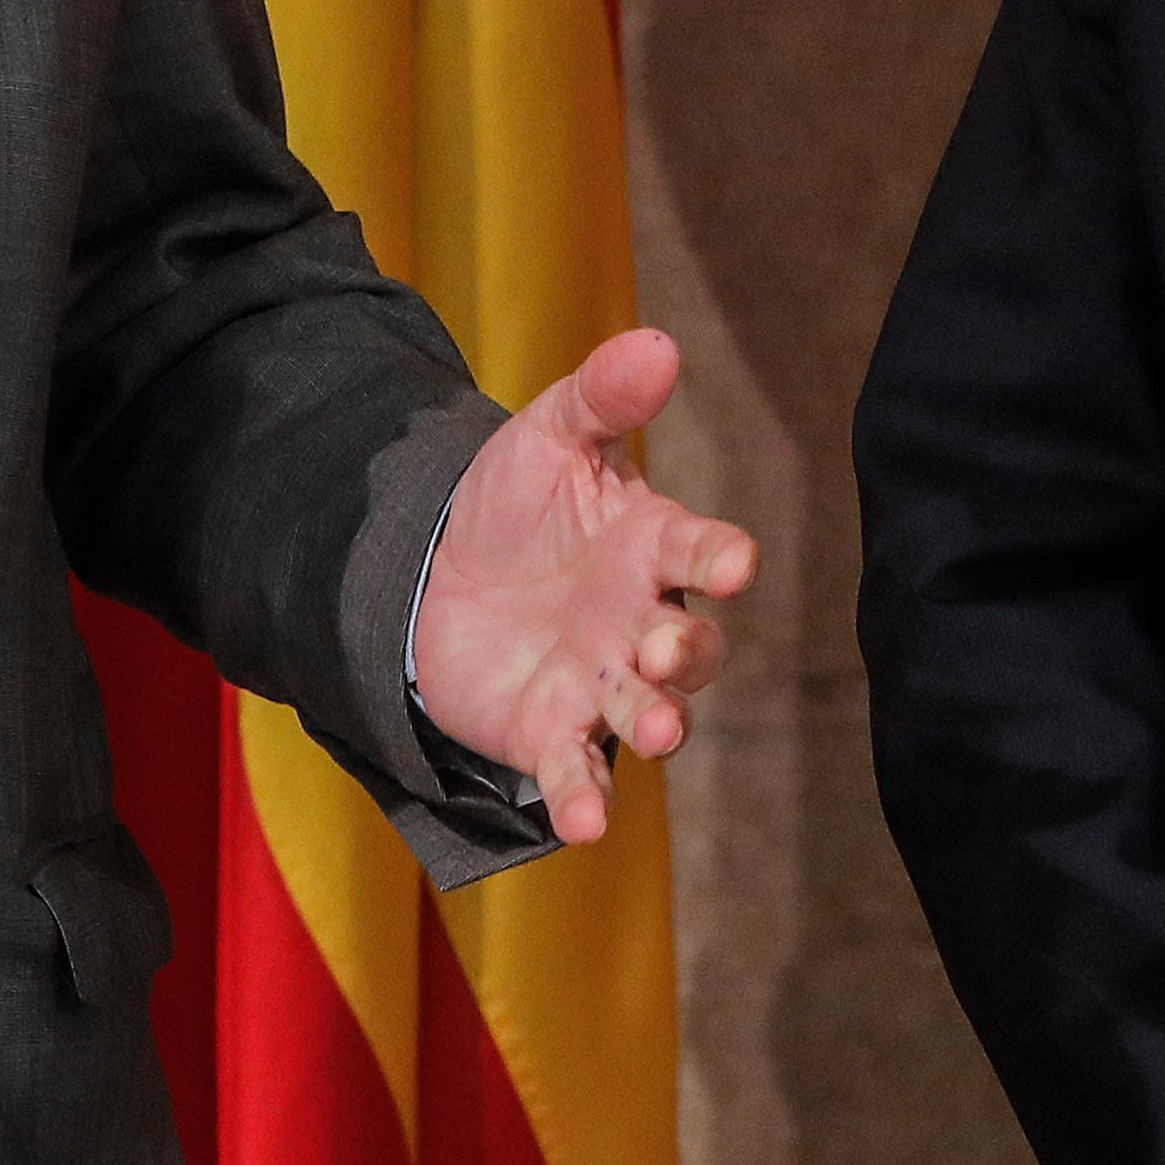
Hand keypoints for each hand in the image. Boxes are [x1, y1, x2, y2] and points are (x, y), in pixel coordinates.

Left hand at [408, 328, 757, 841]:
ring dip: (657, 724)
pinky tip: (581, 823)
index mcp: (650, 548)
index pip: (701, 552)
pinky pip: (578, 772)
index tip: (733, 563)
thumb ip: (602, 396)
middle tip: (663, 649)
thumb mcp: (548, 437)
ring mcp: (601, 685)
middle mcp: (640, 623)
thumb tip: (659, 341)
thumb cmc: (513, 503)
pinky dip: (585, 799)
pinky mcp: (552, 733)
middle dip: (687, 656)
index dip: (720, 558)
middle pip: (691, 650)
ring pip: (650, 715)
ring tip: (656, 733)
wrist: (431, 573)